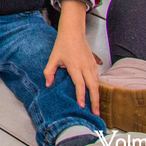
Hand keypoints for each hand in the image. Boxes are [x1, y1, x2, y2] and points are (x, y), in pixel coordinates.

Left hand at [45, 0, 100, 114]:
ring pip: (97, 83)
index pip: (80, 84)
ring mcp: (91, 65)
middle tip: (95, 113)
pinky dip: (97, 87)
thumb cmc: (62, 44)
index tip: (82, 106)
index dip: (81, 96)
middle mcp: (85, 67)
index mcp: (75, 66)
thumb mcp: (53, 58)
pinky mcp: (94, 63)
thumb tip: (48, 85)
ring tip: (97, 107)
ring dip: (97, 96)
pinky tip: (96, 94)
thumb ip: (49, 72)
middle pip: (93, 87)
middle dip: (94, 101)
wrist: (73, 32)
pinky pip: (97, 78)